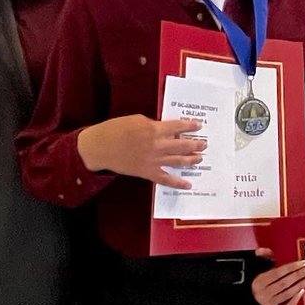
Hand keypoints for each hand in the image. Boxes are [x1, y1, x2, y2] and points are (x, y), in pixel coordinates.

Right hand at [77, 115, 204, 187]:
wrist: (99, 147)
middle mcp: (157, 145)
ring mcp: (153, 160)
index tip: (198, 126)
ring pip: (178, 161)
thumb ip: (153, 124)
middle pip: (182, 145)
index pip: (178, 127)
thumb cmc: (115, 130)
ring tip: (200, 158)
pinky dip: (178, 183)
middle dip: (196, 144)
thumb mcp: (136, 120)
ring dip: (191, 160)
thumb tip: (166, 130)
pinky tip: (188, 184)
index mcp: (154, 129)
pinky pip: (166, 179)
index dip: (190, 126)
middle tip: (204, 144)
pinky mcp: (147, 172)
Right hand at [251, 256, 304, 304]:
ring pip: (287, 294)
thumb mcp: (259, 269)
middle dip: (299, 275)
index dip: (291, 267)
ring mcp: (268, 304)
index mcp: (259, 281)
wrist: (252, 299)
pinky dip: (295, 300)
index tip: (303, 263)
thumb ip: (264, 258)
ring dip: (300, 285)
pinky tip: (302, 291)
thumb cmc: (259, 283)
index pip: (278, 273)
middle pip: (284, 283)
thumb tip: (261, 250)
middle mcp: (263, 293)